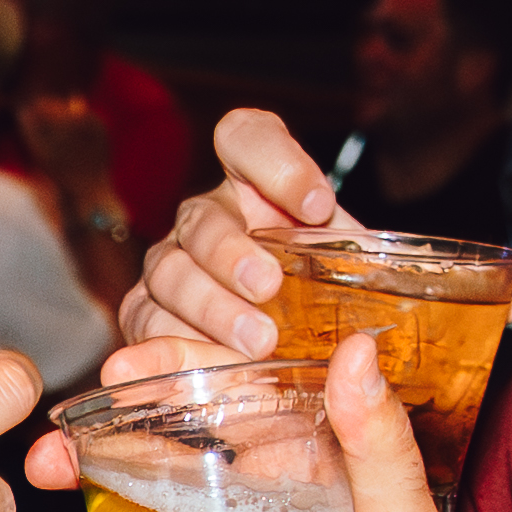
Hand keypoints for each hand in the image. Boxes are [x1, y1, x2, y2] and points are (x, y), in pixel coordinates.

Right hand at [116, 104, 340, 366]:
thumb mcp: (358, 293)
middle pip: (203, 216)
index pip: (246, 137)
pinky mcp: (148, 314)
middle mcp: (210, 219)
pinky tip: (206, 365)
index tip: (317, 206)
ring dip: (210, 306)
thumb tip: (362, 353)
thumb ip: (367, 312)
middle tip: (267, 287)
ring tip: (256, 342)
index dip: (274, 160)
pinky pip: (143, 321)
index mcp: (259, 189)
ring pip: (170, 270)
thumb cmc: (327, 315)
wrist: (297, 374)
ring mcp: (173, 265)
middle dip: (232, 250)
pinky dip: (170, 346)